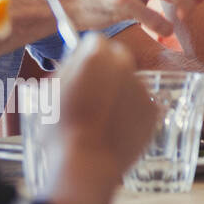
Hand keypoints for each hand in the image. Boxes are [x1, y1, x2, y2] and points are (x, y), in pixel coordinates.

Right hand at [55, 33, 158, 180]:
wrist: (87, 162)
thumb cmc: (61, 129)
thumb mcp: (50, 93)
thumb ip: (67, 69)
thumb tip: (78, 59)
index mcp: (95, 56)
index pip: (94, 41)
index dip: (85, 55)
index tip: (80, 70)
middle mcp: (124, 65)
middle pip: (117, 56)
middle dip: (106, 68)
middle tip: (90, 92)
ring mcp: (142, 87)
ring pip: (130, 81)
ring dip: (118, 91)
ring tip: (99, 118)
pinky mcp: (153, 109)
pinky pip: (140, 103)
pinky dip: (130, 111)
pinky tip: (114, 128)